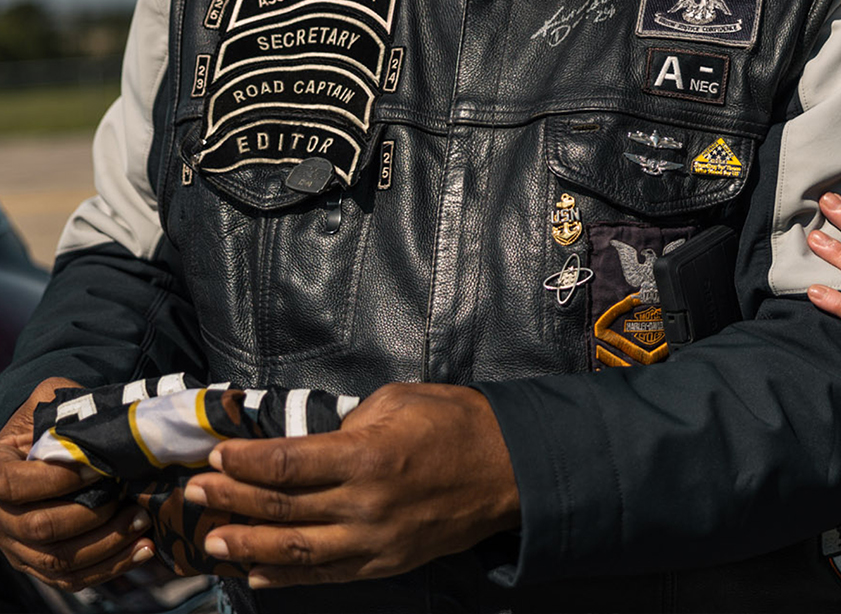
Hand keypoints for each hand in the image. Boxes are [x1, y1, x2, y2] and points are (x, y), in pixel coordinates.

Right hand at [0, 377, 155, 588]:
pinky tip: (143, 548)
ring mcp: (17, 546)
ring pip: (57, 560)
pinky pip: (71, 579)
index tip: (97, 468)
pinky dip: (110, 567)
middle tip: (129, 497)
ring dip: (106, 544)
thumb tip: (102, 416)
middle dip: (92, 515)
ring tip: (142, 521)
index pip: (12, 484)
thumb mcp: (50, 403)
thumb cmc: (51, 424)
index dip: (56, 480)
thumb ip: (67, 406)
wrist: (44, 450)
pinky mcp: (40, 564)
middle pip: (39, 527)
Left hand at [184, 381, 517, 588]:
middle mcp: (366, 505)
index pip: (287, 464)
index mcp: (368, 457)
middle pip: (281, 510)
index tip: (215, 453)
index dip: (244, 461)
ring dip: (246, 547)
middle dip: (231, 501)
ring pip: (295, 552)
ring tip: (210, 540)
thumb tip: (313, 438)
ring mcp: (375, 542)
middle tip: (195, 492)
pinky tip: (254, 571)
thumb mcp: (401, 399)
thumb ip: (350, 422)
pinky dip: (285, 576)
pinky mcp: (385, 563)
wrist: (510, 470)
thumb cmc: (457, 423)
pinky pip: (326, 576)